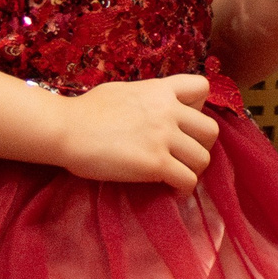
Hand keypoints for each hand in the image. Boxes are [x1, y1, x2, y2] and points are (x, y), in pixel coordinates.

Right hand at [53, 74, 221, 188]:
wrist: (66, 128)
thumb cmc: (85, 111)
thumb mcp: (124, 91)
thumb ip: (147, 98)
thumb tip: (151, 109)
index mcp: (160, 90)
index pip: (203, 87)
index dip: (199, 106)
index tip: (184, 120)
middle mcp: (168, 111)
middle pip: (210, 129)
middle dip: (202, 145)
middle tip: (184, 155)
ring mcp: (163, 137)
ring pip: (203, 158)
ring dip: (194, 170)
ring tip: (178, 176)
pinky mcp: (155, 163)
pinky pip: (188, 179)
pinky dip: (184, 189)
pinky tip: (172, 191)